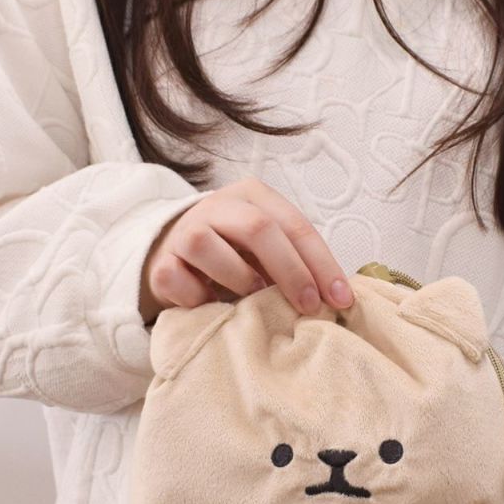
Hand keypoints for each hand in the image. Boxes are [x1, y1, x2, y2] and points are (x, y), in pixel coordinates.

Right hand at [139, 176, 353, 323]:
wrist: (175, 257)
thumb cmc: (234, 256)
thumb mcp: (268, 250)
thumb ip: (297, 262)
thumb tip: (337, 298)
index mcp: (252, 197)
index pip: (294, 225)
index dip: (322, 264)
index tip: (342, 300)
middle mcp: (216, 207)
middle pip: (258, 228)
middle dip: (291, 271)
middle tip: (309, 306)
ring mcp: (184, 233)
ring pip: (208, 247)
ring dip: (239, 280)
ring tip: (253, 301)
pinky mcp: (161, 263)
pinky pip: (178, 280)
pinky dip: (199, 299)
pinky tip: (212, 306)